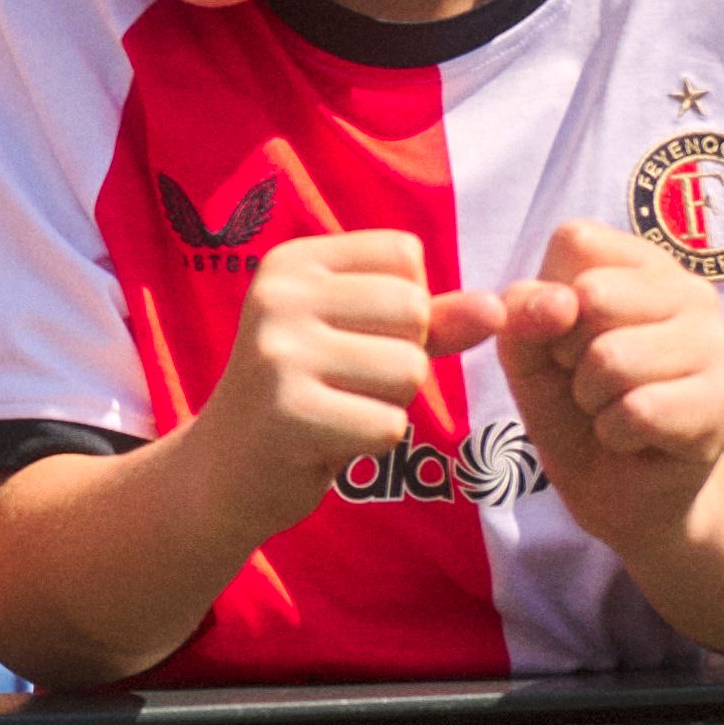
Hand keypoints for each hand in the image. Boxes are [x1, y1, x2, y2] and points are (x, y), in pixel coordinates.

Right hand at [186, 227, 475, 512]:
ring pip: (409, 368)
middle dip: (401, 357)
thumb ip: (433, 319)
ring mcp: (279, 354)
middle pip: (414, 310)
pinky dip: (372, 441)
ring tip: (337, 410)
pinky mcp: (289, 413)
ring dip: (389, 402)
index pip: (404, 254)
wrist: (223, 470)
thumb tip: (500, 308)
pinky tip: (327, 441)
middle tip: (343, 383)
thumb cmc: (306, 393)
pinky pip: (388, 424)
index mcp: (291, 262)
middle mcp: (278, 297)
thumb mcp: (362, 339)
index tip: (349, 336)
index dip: (404, 305)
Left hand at [480, 218, 723, 552]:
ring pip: (612, 357)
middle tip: (590, 380)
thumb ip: (523, 315)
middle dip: (567, 353)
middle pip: (593, 295)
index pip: (575, 240)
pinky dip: (616, 433)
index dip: (545, 297)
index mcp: (641, 263)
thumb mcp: (525, 353)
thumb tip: (557, 302)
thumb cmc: (572, 406)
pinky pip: (637, 411)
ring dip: (592, 399)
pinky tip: (637, 437)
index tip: (563, 336)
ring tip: (614, 408)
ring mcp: (718, 345)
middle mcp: (692, 291)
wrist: (617, 488)